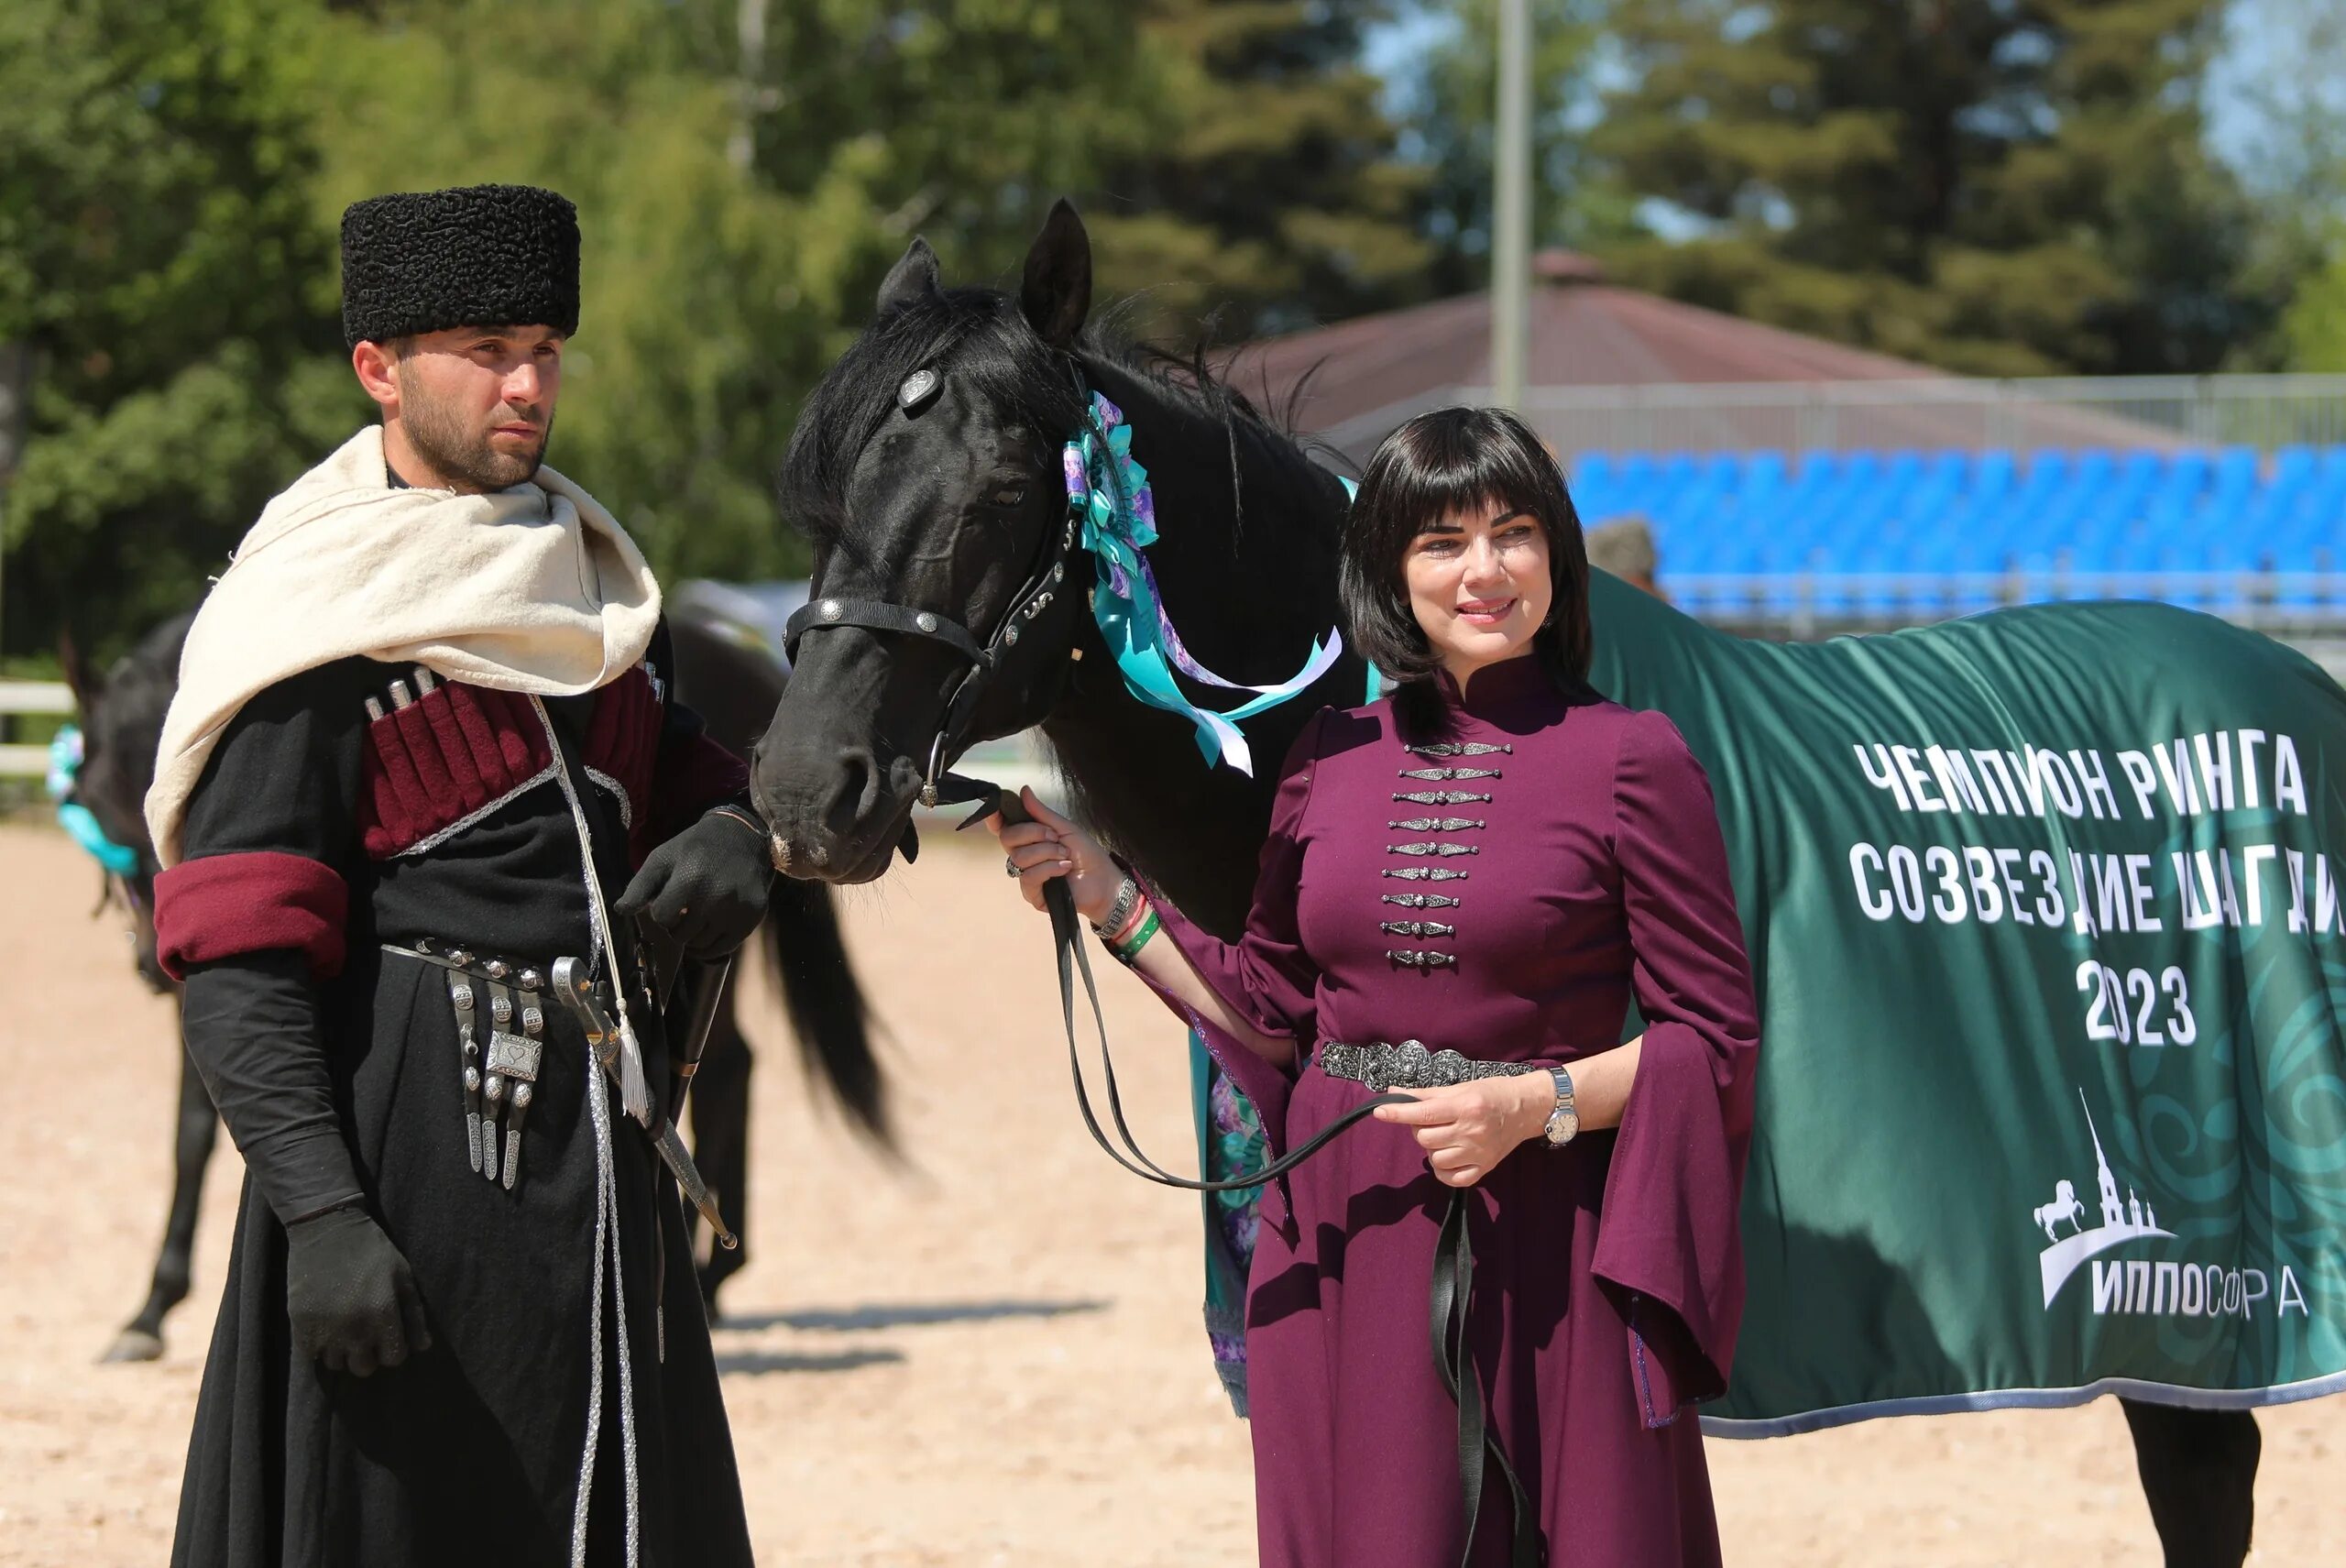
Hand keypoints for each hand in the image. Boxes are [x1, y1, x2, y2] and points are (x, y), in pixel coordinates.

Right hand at [285, 1206, 430, 1375]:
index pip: (393, 1358)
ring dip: (342, 1351)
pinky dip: (319, 1347)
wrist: (327, 1230)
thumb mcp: (403, 1276)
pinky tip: (325, 1328)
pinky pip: (311, 1356)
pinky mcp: (299, 1326)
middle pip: (364, 1368)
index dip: (393, 1349)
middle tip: (365, 1335)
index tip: (387, 1336)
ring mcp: (324, 1330)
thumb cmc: (371, 1251)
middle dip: (368, 1355)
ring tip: (343, 1330)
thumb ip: (414, 1314)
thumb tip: (422, 1347)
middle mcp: (354, 1329)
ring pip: (336, 1364)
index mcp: (383, 1314)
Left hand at [615, 806, 772, 958]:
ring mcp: (736, 910)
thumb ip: (640, 885)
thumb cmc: (695, 849)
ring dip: (693, 936)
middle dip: (676, 925)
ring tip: (696, 917)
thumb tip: (620, 911)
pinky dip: (710, 946)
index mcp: (690, 880)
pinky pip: (723, 948)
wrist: (742, 838)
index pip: (662, 917)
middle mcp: (716, 898)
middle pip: (680, 935)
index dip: (661, 910)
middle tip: (683, 909)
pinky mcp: (752, 919)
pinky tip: (707, 931)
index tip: (668, 899)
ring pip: (701, 945)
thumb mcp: (663, 858)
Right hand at [983, 787, 1124, 922]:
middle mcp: (1023, 856)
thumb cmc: (1086, 854)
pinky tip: (1065, 868)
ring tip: (1066, 856)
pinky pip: (1028, 877)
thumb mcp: (1065, 828)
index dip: (995, 817)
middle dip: (1034, 833)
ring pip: (1019, 857)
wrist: (1104, 880)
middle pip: (1007, 838)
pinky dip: (1050, 869)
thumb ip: (1042, 813)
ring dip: (1048, 852)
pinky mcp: (1032, 895)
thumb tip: (1024, 790)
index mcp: (1028, 838)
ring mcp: (1026, 876)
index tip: (995, 810)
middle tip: (1056, 837)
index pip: (1003, 828)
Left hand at [1371, 1074, 1548, 1187]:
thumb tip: (1393, 1094)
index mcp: (1465, 1107)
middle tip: (1433, 1121)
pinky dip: (1443, 1170)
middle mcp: (1472, 1132)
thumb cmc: (1492, 1093)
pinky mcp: (1484, 1169)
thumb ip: (1426, 1094)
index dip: (1398, 1113)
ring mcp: (1479, 1153)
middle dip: (1420, 1129)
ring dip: (1432, 1149)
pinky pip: (1452, 1178)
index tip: (1380, 1112)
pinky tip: (1449, 1156)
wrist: (1527, 1109)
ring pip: (1435, 1159)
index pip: (1423, 1113)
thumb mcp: (1460, 1087)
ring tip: (1445, 1137)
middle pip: (1425, 1139)